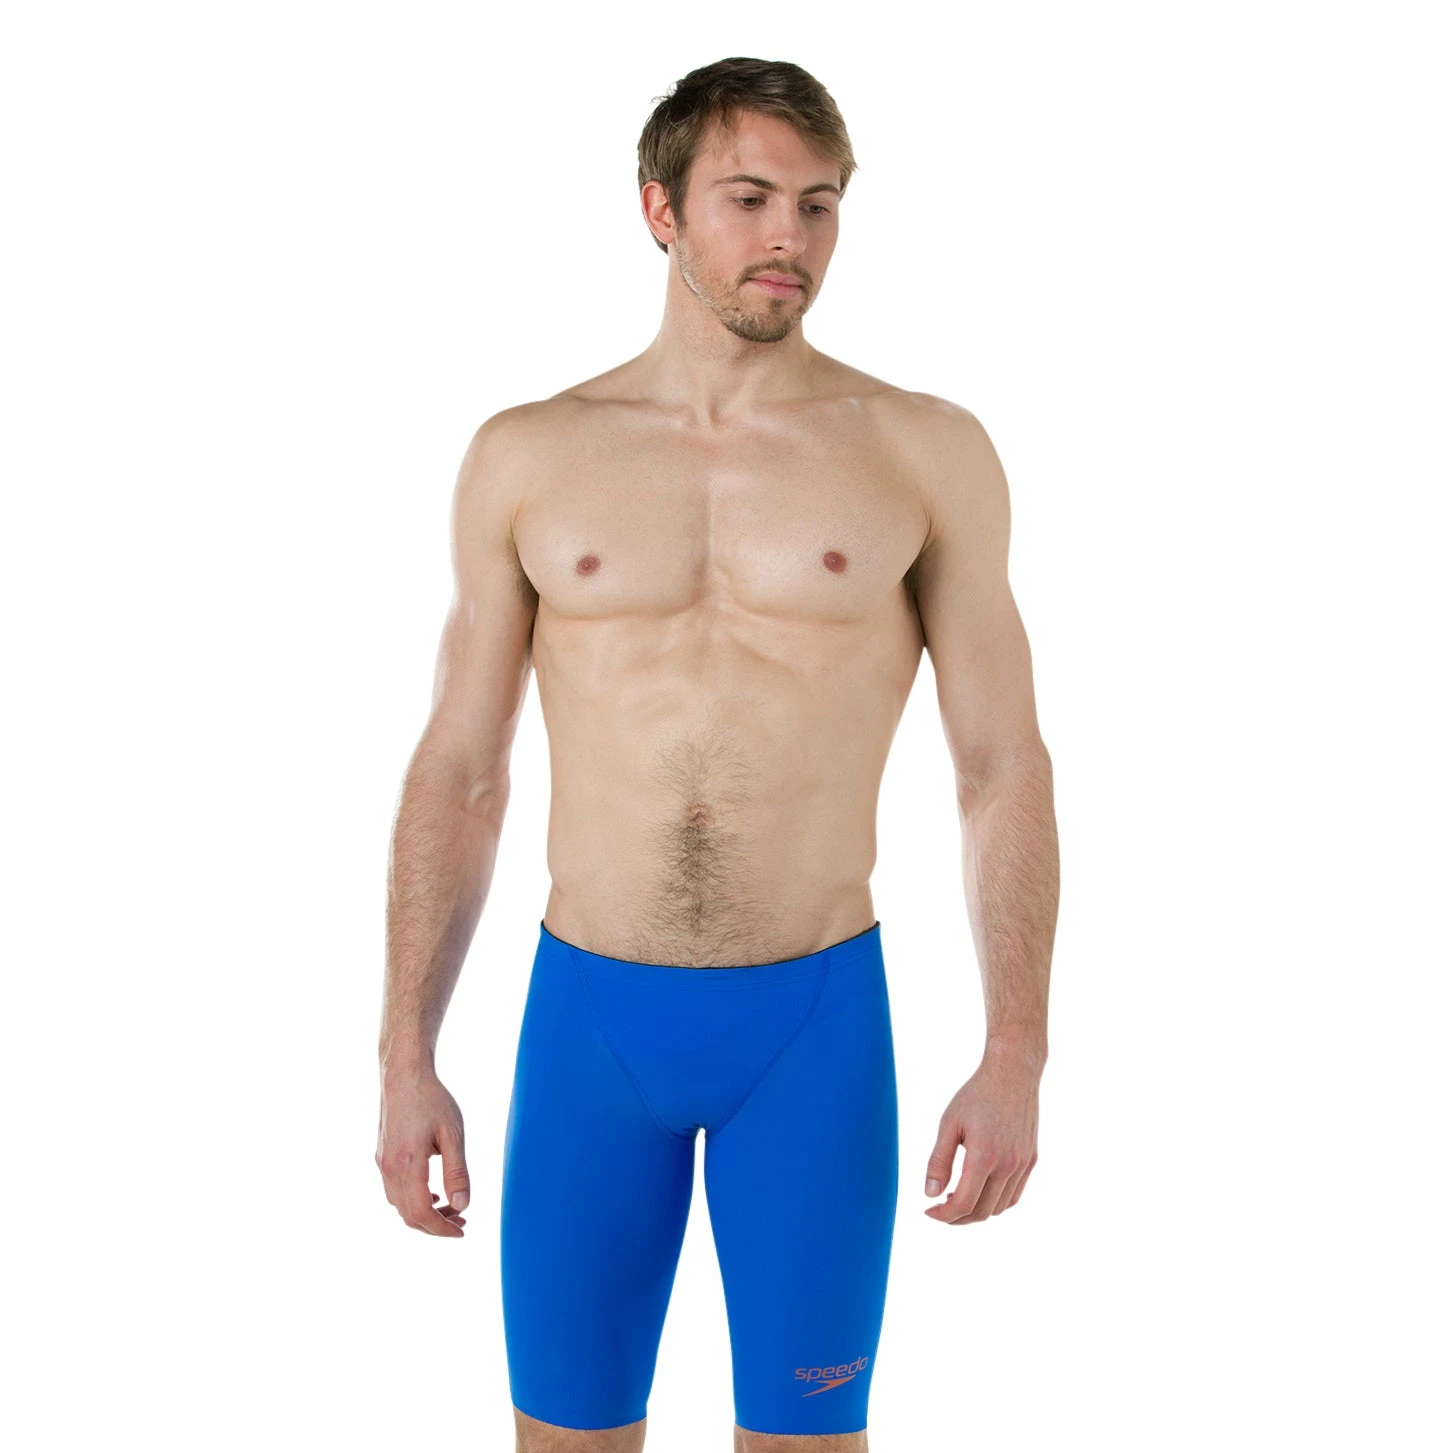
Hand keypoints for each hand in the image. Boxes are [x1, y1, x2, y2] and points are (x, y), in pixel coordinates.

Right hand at [375, 1063, 470, 1236]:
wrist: (403, 1075)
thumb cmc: (431, 1100)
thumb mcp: (452, 1134)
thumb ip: (457, 1171)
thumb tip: (463, 1205)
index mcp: (407, 1163)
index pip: (421, 1213)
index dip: (441, 1229)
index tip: (462, 1230)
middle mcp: (389, 1168)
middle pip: (408, 1215)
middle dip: (435, 1225)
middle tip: (462, 1220)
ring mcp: (381, 1163)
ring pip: (399, 1206)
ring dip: (423, 1214)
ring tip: (450, 1207)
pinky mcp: (381, 1156)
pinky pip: (393, 1191)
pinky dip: (411, 1200)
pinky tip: (431, 1193)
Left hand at [923, 1043, 1039, 1224]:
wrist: (1013, 1073)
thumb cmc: (977, 1095)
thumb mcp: (949, 1123)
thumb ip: (939, 1161)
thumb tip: (931, 1194)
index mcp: (984, 1156)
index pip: (964, 1204)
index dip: (944, 1215)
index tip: (929, 1211)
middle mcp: (1008, 1165)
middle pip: (982, 1212)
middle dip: (958, 1218)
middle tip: (940, 1208)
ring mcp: (1023, 1164)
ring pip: (1000, 1208)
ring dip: (978, 1211)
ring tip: (958, 1197)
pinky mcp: (1031, 1160)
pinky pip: (1014, 1195)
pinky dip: (997, 1202)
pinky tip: (980, 1190)